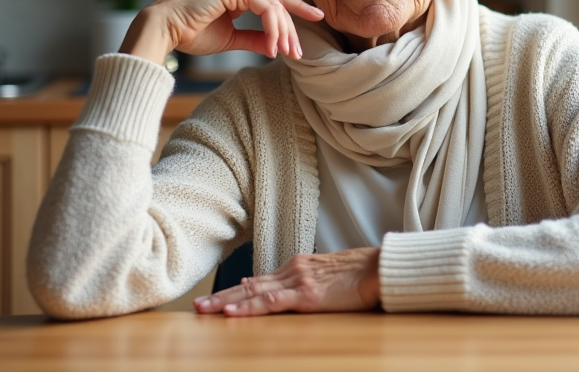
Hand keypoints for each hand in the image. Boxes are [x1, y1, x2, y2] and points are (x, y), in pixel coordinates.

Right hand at [119, 0, 323, 63]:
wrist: (164, 30)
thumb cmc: (190, 33)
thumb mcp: (230, 38)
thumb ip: (253, 38)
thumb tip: (274, 45)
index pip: (273, 0)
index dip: (295, 11)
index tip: (316, 20)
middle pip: (277, 2)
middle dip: (292, 28)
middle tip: (299, 52)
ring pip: (274, 6)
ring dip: (283, 32)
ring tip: (286, 53)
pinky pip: (264, 8)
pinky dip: (272, 28)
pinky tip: (273, 47)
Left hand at [193, 248, 380, 317]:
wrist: (380, 269)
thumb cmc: (362, 274)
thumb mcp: (330, 275)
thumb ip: (309, 281)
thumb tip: (289, 291)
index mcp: (299, 266)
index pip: (260, 280)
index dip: (237, 290)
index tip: (218, 298)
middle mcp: (293, 270)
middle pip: (250, 286)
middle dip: (222, 296)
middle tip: (198, 305)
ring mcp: (298, 281)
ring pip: (253, 293)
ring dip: (226, 302)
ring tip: (203, 309)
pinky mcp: (306, 295)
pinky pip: (271, 302)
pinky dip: (249, 307)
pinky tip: (232, 311)